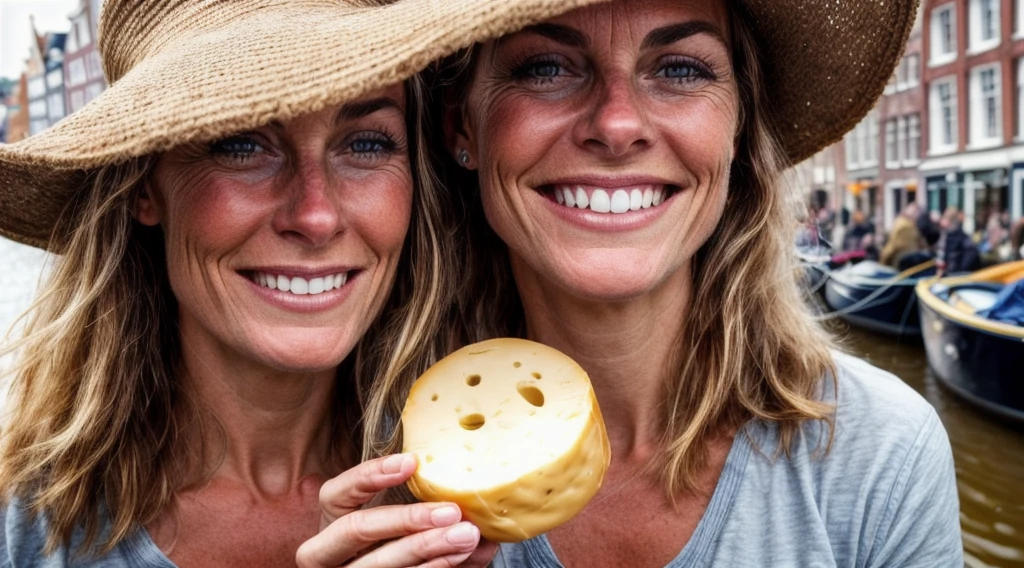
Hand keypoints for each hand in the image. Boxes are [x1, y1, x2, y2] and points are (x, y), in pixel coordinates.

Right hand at [296, 453, 498, 567]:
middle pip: (355, 529)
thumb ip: (420, 505)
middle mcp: (327, 552)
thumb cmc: (388, 542)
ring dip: (428, 548)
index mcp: (331, 522)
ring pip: (380, 564)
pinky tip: (459, 559)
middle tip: (452, 511)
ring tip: (467, 536)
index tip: (411, 463)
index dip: (369, 476)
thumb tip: (468, 497)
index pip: (335, 493)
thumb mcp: (392, 521)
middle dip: (405, 519)